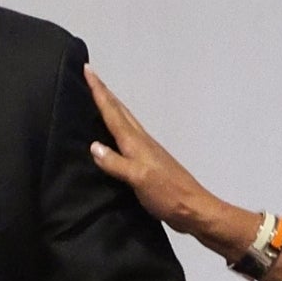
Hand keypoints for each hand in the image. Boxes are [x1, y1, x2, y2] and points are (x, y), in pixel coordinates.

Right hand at [84, 66, 217, 237]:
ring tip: (100, 98)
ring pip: (125, 121)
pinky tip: (114, 135)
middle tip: (90, 77)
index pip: (113, 112)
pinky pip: (128, 137)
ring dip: (112, 107)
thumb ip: (116, 163)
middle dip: (104, 93)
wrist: (194, 210)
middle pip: (120, 111)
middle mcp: (141, 141)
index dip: (99, 91)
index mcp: (136, 143)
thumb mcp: (139, 179)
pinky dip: (118, 128)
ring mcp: (147, 151)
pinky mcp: (149, 163)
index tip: (87, 70)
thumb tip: (93, 146)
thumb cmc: (167, 194)